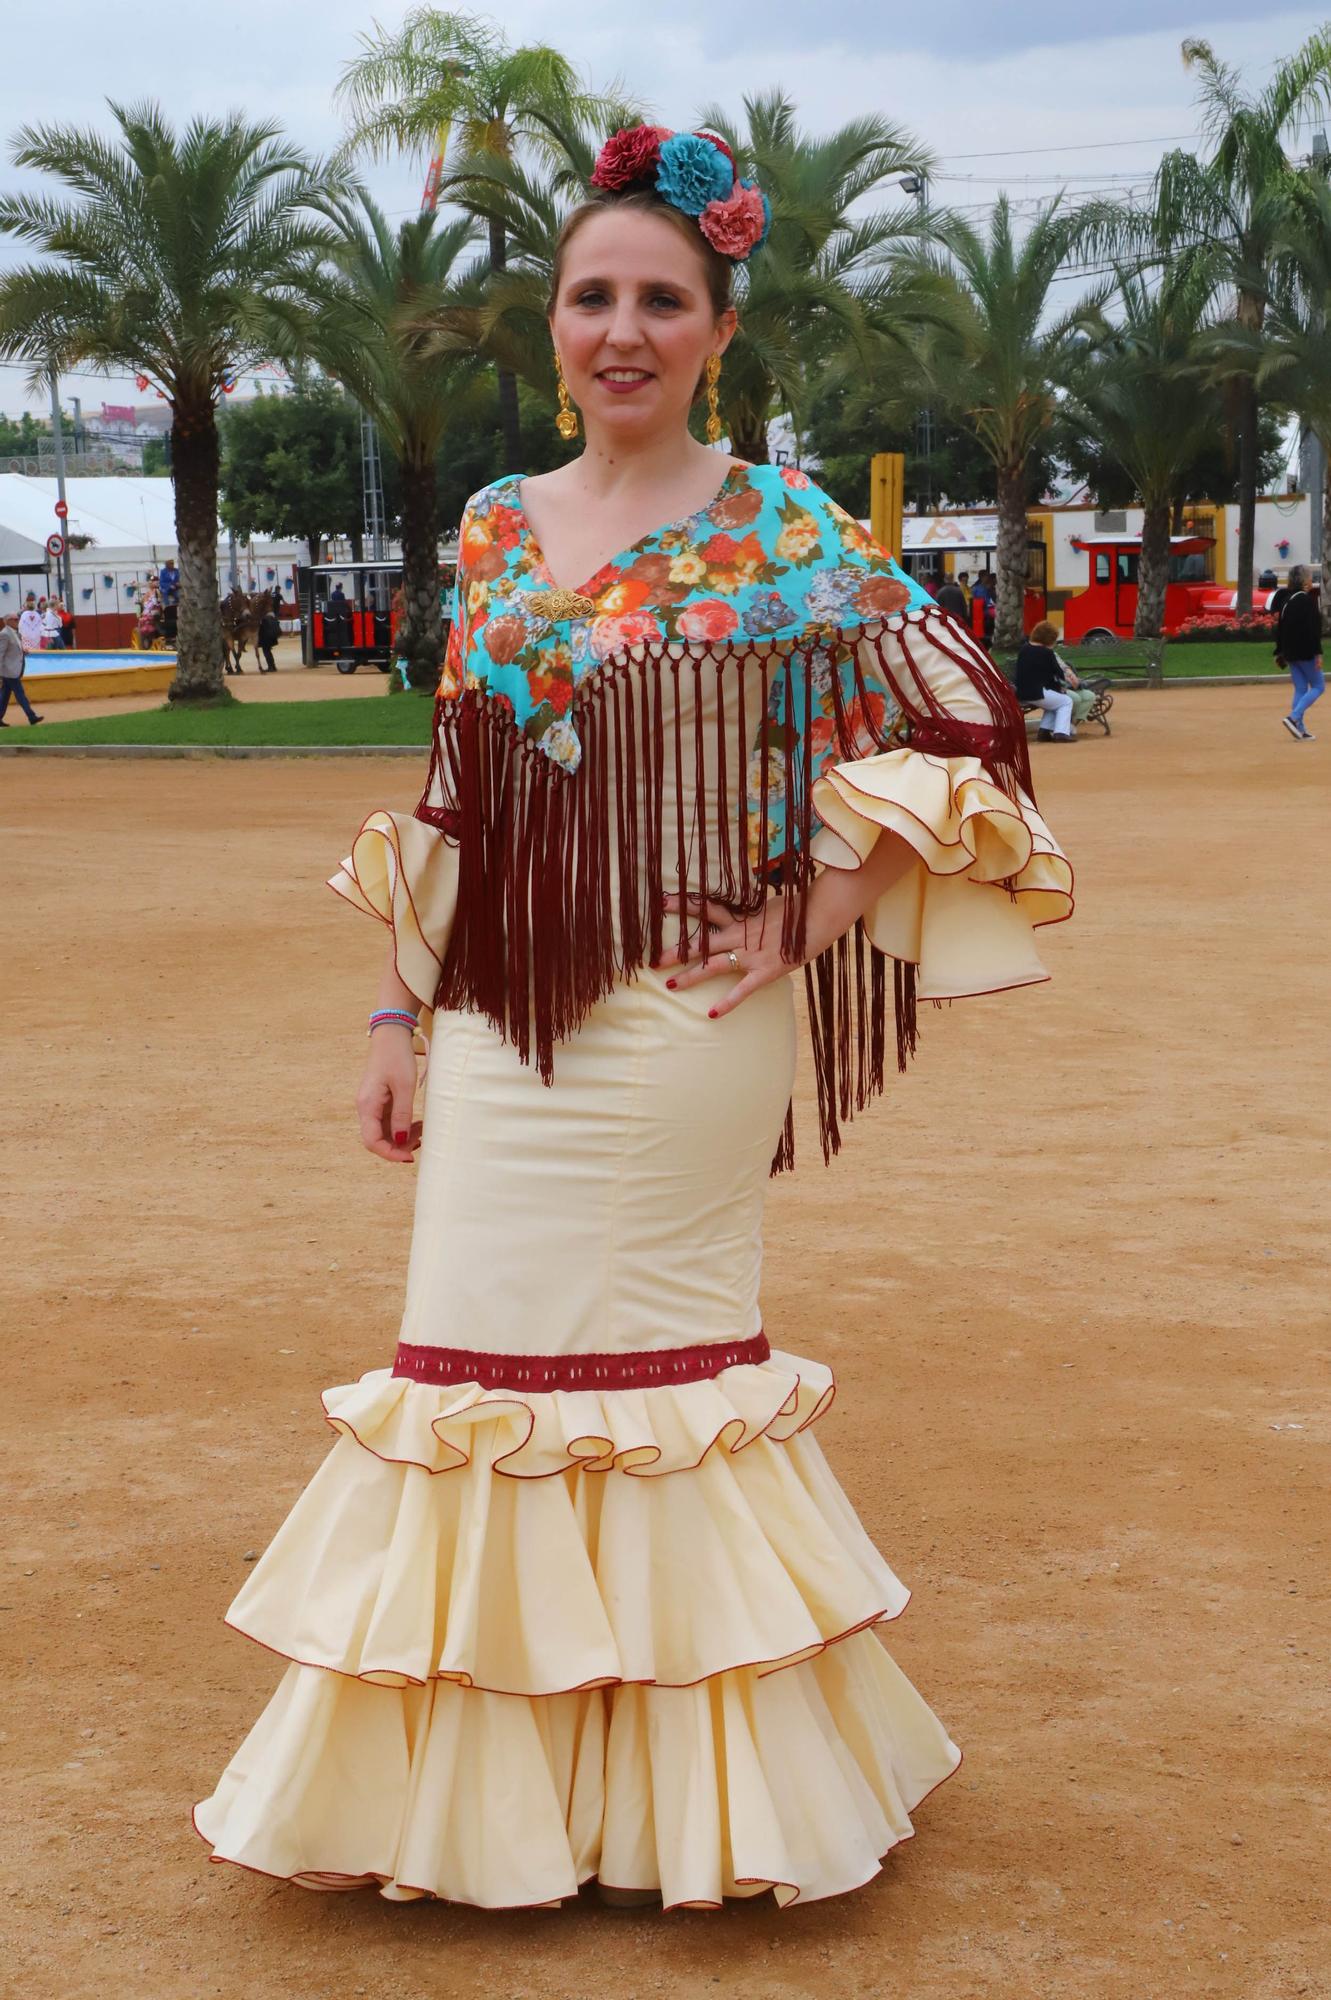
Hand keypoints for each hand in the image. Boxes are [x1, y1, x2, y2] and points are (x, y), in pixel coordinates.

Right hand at [356, 1024, 421, 1162]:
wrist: (391, 1035)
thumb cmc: (396, 1057)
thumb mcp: (404, 1086)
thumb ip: (402, 1115)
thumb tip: (400, 1141)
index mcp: (367, 1106)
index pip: (372, 1141)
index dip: (390, 1154)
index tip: (409, 1157)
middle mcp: (366, 1108)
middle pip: (377, 1139)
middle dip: (399, 1146)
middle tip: (421, 1141)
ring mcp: (372, 1105)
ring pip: (385, 1132)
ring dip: (403, 1137)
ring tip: (423, 1131)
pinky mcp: (380, 1100)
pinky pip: (389, 1121)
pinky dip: (403, 1126)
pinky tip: (417, 1124)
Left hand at [655, 893, 790, 1019]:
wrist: (818, 918)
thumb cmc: (798, 910)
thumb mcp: (770, 905)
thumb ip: (754, 911)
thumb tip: (749, 909)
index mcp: (741, 919)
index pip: (706, 909)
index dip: (684, 906)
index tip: (663, 903)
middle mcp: (740, 936)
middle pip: (701, 944)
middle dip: (676, 952)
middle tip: (653, 959)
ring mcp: (750, 955)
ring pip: (713, 966)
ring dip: (691, 976)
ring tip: (671, 985)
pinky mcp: (763, 972)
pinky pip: (741, 990)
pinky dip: (727, 1003)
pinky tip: (711, 1013)